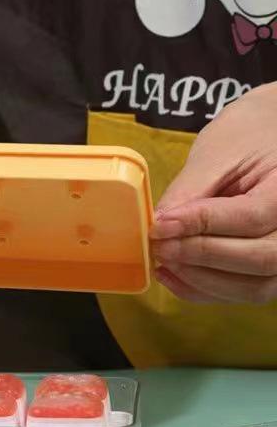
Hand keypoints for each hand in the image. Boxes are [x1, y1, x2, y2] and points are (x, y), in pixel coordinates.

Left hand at [150, 82, 276, 303]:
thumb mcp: (218, 153)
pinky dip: (206, 290)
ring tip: (164, 262)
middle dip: (200, 256)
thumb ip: (190, 191)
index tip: (161, 226)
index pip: (250, 218)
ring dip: (202, 280)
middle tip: (160, 246)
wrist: (271, 134)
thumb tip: (160, 226)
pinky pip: (245, 292)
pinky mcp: (272, 268)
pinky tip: (174, 276)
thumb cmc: (249, 136)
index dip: (201, 226)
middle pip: (258, 258)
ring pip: (254, 286)